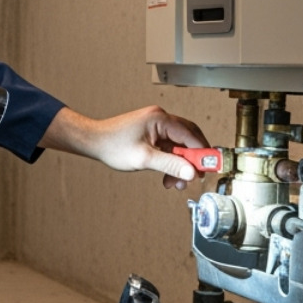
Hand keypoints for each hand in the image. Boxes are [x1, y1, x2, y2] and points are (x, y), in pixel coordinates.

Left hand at [39, 106, 211, 189]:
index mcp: (160, 119)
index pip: (190, 134)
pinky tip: (167, 176)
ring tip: (176, 183)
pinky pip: (169, 147)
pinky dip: (170, 161)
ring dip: (179, 164)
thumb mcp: (144, 159)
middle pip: (188, 139)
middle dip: (192, 160)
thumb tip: (191, 172)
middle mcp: (160, 118)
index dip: (202, 152)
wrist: (93, 141)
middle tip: (195, 177)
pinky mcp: (152, 133)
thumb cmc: (113, 146)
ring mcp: (156, 125)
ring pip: (178, 146)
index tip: (209, 167)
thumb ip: (170, 165)